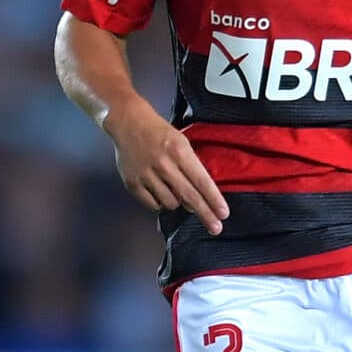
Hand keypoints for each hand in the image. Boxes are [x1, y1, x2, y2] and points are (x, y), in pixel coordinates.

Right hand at [109, 100, 228, 235]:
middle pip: (189, 197)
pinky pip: (153, 205)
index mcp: (179, 151)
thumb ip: (191, 166)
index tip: (223, 214)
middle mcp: (163, 164)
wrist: (128, 122)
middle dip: (205, 214)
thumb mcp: (181, 142)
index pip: (201, 181)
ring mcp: (146, 175)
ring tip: (176, 191)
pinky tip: (161, 193)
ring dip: (178, 203)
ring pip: (171, 203)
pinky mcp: (132, 183)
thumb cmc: (159, 132)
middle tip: (216, 228)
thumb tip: (202, 195)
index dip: (213, 199)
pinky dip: (160, 203)